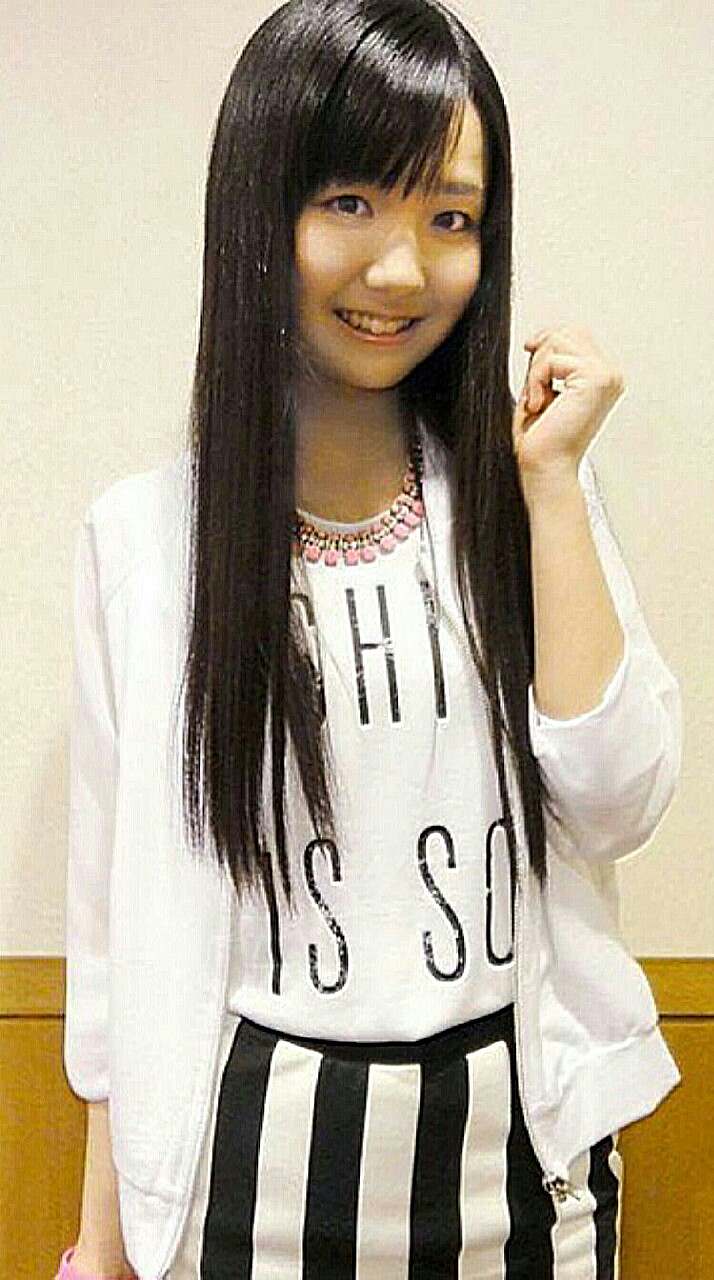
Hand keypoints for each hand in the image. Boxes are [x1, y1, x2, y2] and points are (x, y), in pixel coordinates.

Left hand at [512, 325, 624, 497]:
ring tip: (539, 401)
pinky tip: (541, 405)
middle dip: (540, 357)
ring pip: (557, 341)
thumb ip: (548, 362)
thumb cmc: (543, 441)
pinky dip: (535, 381)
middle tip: (536, 392)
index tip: (530, 354)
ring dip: (536, 372)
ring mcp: (606, 375)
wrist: (546, 468)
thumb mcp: (544, 390)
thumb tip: (538, 338)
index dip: (546, 342)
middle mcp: (610, 375)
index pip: (574, 334)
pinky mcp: (595, 379)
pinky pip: (551, 359)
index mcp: (603, 377)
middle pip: (566, 332)